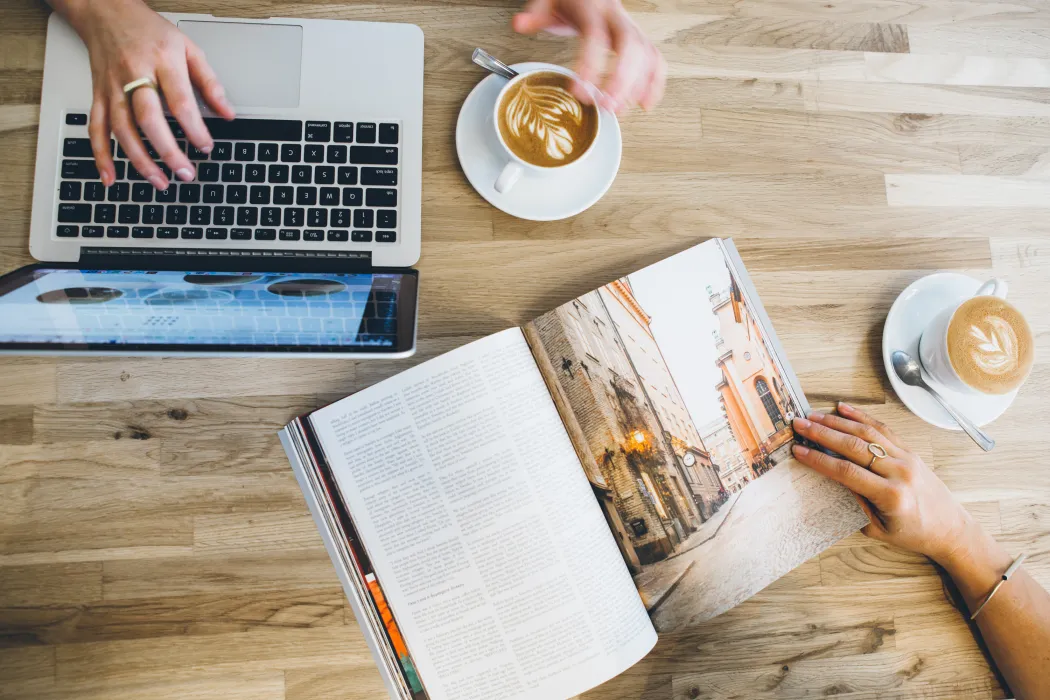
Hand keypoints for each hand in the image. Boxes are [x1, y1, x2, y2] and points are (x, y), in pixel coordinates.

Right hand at [57, 0, 234, 188]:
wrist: (106, 12)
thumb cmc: (150, 31)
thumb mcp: (188, 47)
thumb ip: (209, 82)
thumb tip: (228, 113)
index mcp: (161, 61)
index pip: (180, 101)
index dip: (195, 128)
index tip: (206, 147)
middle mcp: (134, 74)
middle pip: (148, 118)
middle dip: (167, 150)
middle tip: (186, 173)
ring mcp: (112, 87)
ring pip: (121, 128)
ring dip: (140, 160)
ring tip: (160, 182)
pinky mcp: (97, 94)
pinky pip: (95, 128)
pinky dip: (101, 155)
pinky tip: (111, 177)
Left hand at [511, 0, 665, 112]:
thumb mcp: (549, 1)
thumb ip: (536, 13)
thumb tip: (520, 24)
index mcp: (592, 8)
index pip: (595, 36)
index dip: (590, 64)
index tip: (579, 90)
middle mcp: (616, 16)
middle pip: (629, 46)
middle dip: (621, 79)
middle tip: (606, 105)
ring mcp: (630, 27)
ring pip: (645, 53)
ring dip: (637, 85)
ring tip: (619, 109)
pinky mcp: (639, 38)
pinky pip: (655, 57)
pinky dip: (654, 82)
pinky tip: (645, 103)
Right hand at [791, 402, 972, 564]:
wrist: (952, 528)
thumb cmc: (915, 534)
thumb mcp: (879, 529)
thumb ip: (855, 504)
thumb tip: (831, 480)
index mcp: (890, 495)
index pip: (847, 472)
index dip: (820, 460)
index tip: (799, 450)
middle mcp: (899, 472)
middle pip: (854, 446)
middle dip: (823, 433)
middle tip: (800, 424)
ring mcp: (907, 458)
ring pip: (867, 433)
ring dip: (838, 422)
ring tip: (815, 415)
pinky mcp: (910, 451)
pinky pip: (882, 430)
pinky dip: (861, 417)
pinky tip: (843, 409)